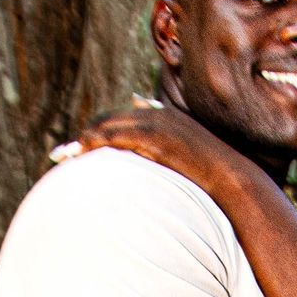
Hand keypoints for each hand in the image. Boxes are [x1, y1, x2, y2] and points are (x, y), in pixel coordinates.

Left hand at [53, 101, 238, 192]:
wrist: (232, 181)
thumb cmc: (211, 179)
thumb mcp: (187, 162)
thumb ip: (165, 157)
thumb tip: (149, 169)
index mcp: (164, 116)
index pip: (122, 119)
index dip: (99, 132)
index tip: (81, 147)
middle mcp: (158, 114)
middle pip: (109, 119)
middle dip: (86, 136)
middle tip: (64, 154)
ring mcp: (157, 122)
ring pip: (109, 125)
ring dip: (85, 140)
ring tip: (66, 156)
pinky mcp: (155, 136)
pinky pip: (117, 135)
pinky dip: (97, 142)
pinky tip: (82, 152)